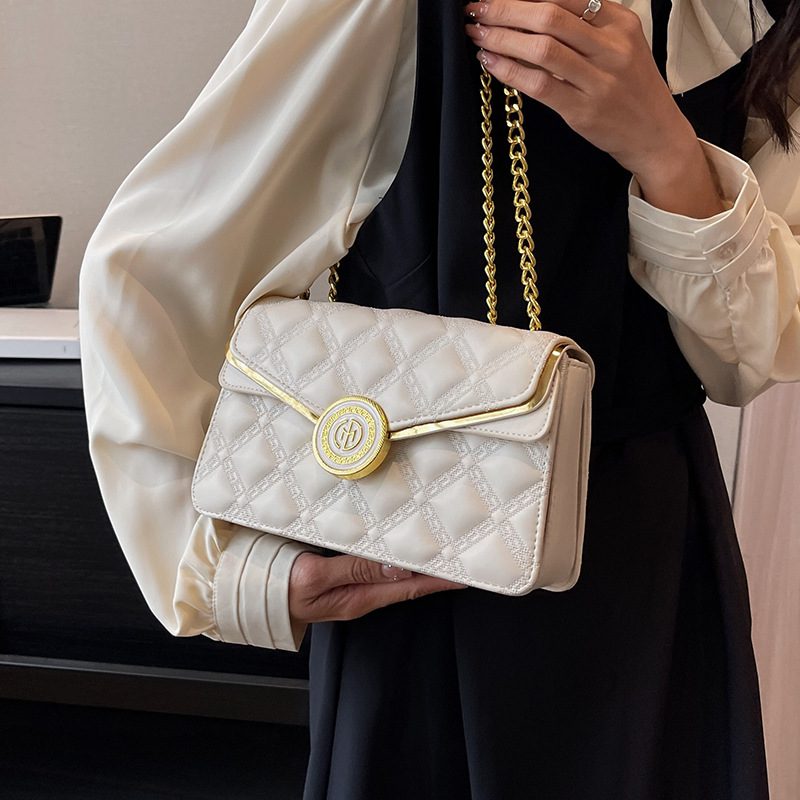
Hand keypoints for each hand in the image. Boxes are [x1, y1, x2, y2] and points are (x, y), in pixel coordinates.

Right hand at [288, 552, 467, 624]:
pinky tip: (398, 541)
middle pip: (406, 580)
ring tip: (439, 545)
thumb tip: (397, 565)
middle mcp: (360, 592)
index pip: (408, 587)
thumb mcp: (315, 577)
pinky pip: (373, 561)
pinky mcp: (339, 571)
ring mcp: (350, 583)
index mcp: (358, 597)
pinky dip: (391, 552)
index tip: (465, 574)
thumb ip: (355, 569)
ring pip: (392, 570)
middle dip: (434, 569)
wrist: (246, 589)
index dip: (438, 581)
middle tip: (461, 553)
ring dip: (415, 559)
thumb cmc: (278, 586)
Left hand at [463, 0, 727, 217]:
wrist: (656, 135)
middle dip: (506, 10)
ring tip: (478, 34)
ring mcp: (598, 80)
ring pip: (541, 49)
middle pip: (549, 16)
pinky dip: (509, 71)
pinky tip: (490, 63)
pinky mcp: (582, 111)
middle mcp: (612, 47)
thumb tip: (533, 11)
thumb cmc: (630, 90)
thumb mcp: (621, 47)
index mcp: (620, 22)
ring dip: (502, 38)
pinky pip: (539, 84)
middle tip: (477, 10)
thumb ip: (586, 27)